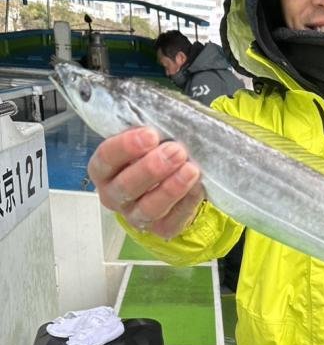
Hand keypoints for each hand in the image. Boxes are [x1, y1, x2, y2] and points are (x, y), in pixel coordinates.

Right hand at [87, 127, 203, 239]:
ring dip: (171, 188)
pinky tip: (198, 186)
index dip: (126, 147)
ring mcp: (136, 215)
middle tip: (175, 150)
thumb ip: (145, 132)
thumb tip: (162, 116)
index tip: (150, 134)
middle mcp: (115, 195)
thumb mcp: (144, 140)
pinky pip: (172, 220)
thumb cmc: (152, 155)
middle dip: (152, 168)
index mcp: (104, 170)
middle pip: (127, 186)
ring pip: (149, 207)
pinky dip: (187, 203)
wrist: (169, 184)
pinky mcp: (160, 229)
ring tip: (190, 169)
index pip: (106, 158)